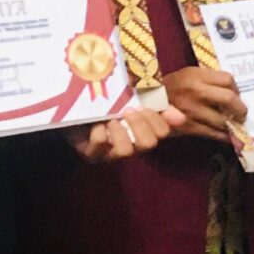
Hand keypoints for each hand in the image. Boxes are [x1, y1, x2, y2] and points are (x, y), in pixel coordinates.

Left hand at [70, 103, 184, 163]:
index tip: (144, 106)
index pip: (162, 133)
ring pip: (125, 151)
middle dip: (140, 124)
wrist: (72, 107)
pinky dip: (100, 132)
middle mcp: (130, 146)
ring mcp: (111, 153)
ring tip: (111, 120)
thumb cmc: (105, 104)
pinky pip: (100, 145)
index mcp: (142, 132)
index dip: (157, 119)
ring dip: (120, 131)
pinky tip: (97, 125)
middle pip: (148, 144)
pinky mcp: (92, 154)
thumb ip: (155, 106)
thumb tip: (181, 118)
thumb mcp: (132, 100)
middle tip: (128, 110)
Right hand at [159, 64, 244, 141]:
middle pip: (229, 99)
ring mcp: (192, 111)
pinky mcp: (190, 127)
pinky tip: (228, 136)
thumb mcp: (188, 75)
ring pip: (224, 119)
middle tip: (242, 113)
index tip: (236, 94)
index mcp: (195, 76)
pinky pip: (214, 133)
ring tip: (234, 124)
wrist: (147, 105)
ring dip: (233, 124)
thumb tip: (233, 92)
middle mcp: (195, 92)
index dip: (236, 88)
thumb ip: (209, 79)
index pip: (227, 79)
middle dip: (241, 108)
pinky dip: (225, 136)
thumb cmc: (170, 87)